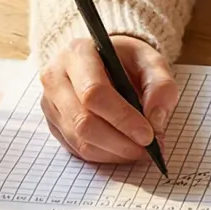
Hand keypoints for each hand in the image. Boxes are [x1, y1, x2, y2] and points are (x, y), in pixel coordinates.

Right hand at [38, 35, 180, 162]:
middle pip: (82, 122)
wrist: (104, 61)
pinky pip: (78, 150)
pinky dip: (105, 155)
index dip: (122, 118)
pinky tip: (123, 148)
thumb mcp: (151, 61)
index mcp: (78, 54)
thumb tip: (155, 121)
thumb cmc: (126, 60)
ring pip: (80, 140)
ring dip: (115, 152)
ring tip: (140, 149)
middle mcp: (56, 78)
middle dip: (120, 142)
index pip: (94, 92)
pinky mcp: (53, 124)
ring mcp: (50, 103)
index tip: (148, 135)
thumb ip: (160, 86)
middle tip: (148, 149)